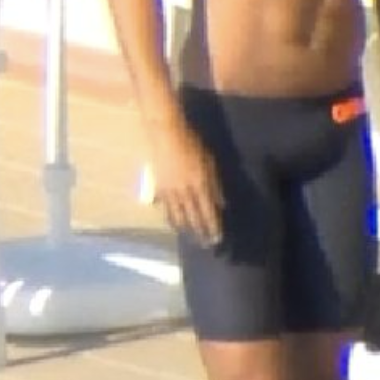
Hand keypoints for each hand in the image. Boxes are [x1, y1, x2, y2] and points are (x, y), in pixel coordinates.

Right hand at [148, 123, 224, 247]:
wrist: (165, 134)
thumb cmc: (192, 144)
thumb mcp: (210, 163)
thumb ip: (215, 185)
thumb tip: (221, 204)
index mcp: (199, 185)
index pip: (208, 213)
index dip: (213, 227)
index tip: (218, 239)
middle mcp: (184, 192)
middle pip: (193, 218)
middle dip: (200, 232)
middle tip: (206, 245)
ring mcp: (169, 191)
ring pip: (177, 216)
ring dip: (185, 228)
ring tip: (190, 237)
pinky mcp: (158, 187)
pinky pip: (165, 207)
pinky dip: (171, 217)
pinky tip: (174, 222)